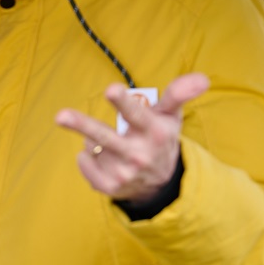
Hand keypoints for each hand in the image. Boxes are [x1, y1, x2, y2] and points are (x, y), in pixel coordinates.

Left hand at [55, 73, 209, 202]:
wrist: (161, 183)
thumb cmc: (160, 137)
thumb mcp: (171, 116)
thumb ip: (179, 94)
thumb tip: (202, 78)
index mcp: (154, 133)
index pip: (137, 115)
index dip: (123, 102)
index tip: (111, 89)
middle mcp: (139, 155)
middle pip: (105, 137)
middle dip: (82, 126)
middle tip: (61, 116)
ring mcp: (123, 173)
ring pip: (90, 145)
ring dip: (93, 140)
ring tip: (112, 143)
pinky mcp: (109, 186)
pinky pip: (84, 162)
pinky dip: (87, 156)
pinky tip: (101, 156)